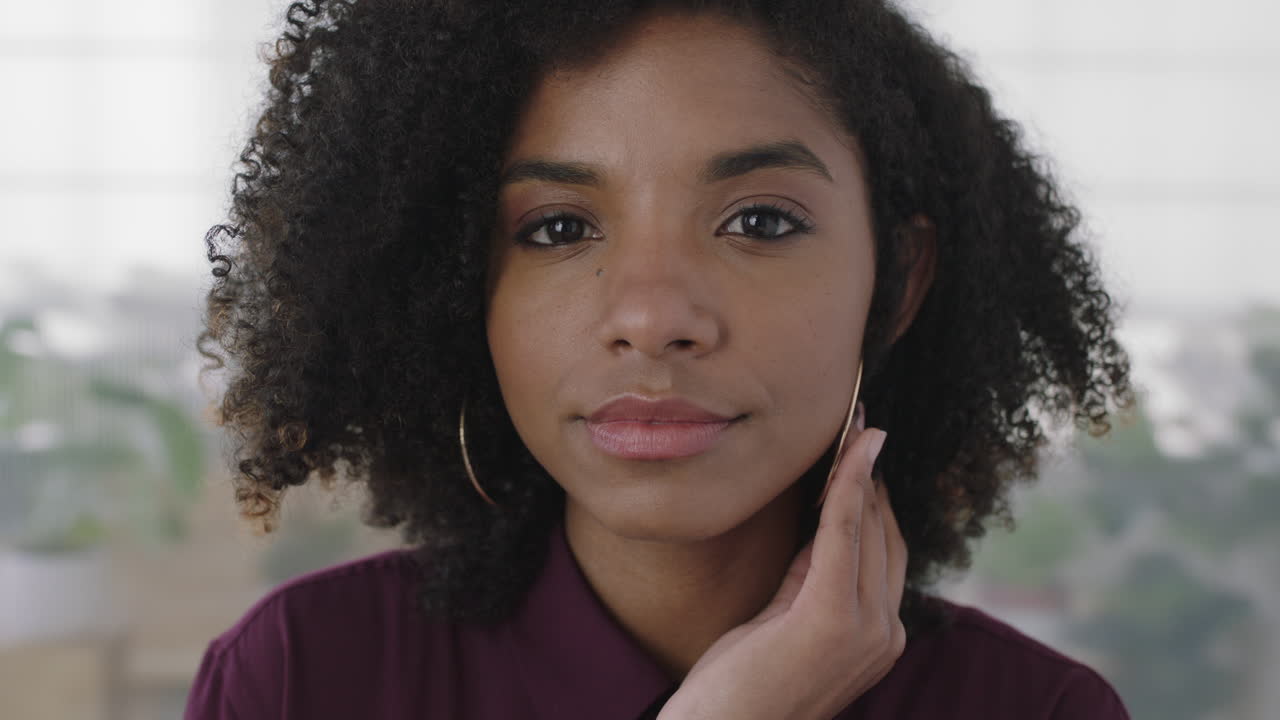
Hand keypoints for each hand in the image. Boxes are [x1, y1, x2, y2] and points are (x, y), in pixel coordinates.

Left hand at [657, 408, 906, 719]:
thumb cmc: (739, 685)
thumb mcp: (781, 621)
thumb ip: (807, 579)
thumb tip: (818, 528)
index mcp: (877, 637)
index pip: (886, 552)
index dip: (874, 496)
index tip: (861, 449)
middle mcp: (885, 634)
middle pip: (886, 534)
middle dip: (871, 474)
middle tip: (858, 423)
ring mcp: (866, 631)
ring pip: (870, 527)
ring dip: (861, 471)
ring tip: (852, 426)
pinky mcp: (832, 619)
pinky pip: (844, 535)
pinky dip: (848, 489)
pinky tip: (847, 455)